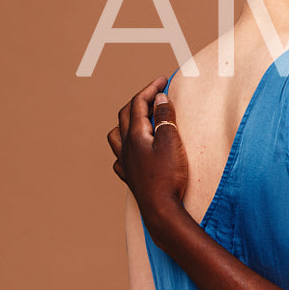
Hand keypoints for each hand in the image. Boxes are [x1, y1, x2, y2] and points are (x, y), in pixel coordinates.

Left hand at [107, 77, 190, 230]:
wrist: (161, 209)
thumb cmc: (168, 176)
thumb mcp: (171, 141)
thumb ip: (165, 117)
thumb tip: (160, 98)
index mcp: (135, 135)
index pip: (138, 104)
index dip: (150, 89)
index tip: (163, 80)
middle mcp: (126, 147)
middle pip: (125, 115)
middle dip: (139, 100)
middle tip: (156, 94)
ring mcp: (125, 163)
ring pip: (116, 135)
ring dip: (126, 121)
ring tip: (139, 119)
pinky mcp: (130, 177)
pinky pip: (119, 156)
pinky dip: (124, 147)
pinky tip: (132, 151)